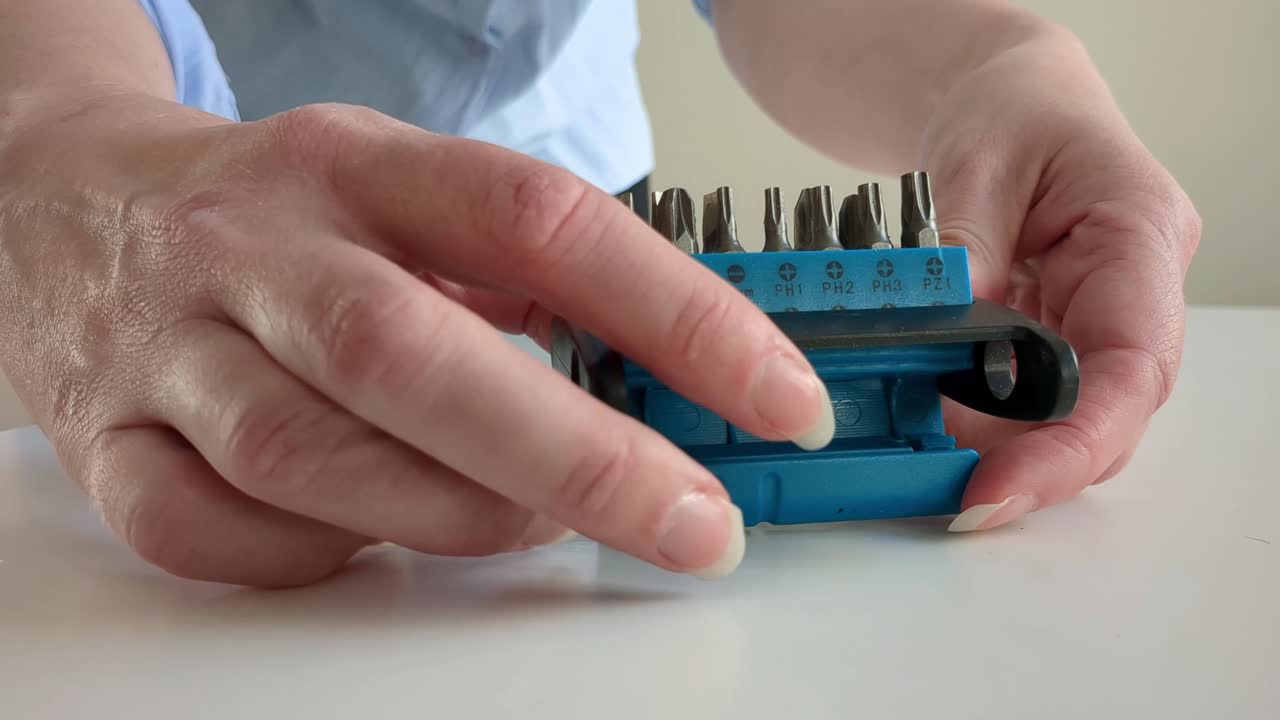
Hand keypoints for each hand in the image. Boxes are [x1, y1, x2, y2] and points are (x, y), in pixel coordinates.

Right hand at [0, 94, 833, 585]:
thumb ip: (517, 278)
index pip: (542, 223)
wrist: (62, 205)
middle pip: (415, 353)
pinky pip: (203, 528)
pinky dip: (306, 558)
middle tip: (692, 526)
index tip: (778, 401)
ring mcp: (172, 346)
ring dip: (449, 514)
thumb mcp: (398, 194)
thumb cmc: (272, 213)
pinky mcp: (107, 437)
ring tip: (535, 527)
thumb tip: (663, 383)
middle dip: (576, 459)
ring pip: (309, 454)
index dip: (679, 316)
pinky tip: (368, 542)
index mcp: (361, 169)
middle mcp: (261, 248)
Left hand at [918, 26, 1201, 530]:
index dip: (1071, 446)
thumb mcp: (977, 162)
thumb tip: (940, 344)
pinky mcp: (1057, 345)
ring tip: (925, 464)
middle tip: (953, 501)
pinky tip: (930, 431)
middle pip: (1108, 416)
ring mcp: (1096, 326)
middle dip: (1032, 469)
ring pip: (1069, 423)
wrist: (1006, 104)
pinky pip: (1029, 406)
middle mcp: (1132, 295)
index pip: (1130, 369)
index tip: (998, 490)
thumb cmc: (1010, 114)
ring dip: (1001, 455)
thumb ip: (965, 251)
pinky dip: (980, 429)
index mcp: (1139, 238)